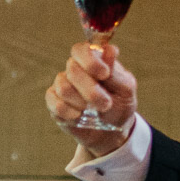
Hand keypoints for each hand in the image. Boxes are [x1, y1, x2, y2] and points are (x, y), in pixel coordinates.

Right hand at [45, 41, 138, 155]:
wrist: (111, 131)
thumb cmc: (120, 104)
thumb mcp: (125, 89)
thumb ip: (115, 71)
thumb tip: (109, 49)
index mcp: (93, 60)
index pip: (81, 49)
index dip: (89, 60)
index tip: (104, 74)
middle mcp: (75, 68)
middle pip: (72, 69)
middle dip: (91, 89)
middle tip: (106, 104)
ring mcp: (62, 85)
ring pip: (63, 87)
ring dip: (83, 102)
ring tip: (95, 110)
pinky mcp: (54, 103)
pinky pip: (56, 104)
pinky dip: (71, 113)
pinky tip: (80, 116)